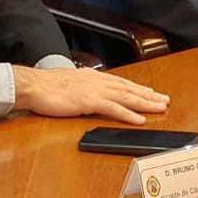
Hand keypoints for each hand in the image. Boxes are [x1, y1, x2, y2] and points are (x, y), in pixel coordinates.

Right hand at [13, 66, 169, 124]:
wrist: (33, 85)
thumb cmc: (45, 86)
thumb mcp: (69, 84)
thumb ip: (82, 88)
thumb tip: (88, 94)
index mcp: (92, 77)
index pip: (121, 83)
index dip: (138, 88)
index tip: (151, 92)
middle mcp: (97, 81)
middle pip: (128, 88)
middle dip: (148, 95)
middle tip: (165, 100)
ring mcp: (94, 91)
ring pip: (126, 97)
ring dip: (145, 103)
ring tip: (160, 107)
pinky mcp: (88, 101)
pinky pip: (113, 108)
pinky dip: (128, 114)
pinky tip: (139, 119)